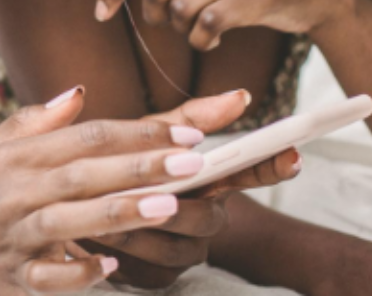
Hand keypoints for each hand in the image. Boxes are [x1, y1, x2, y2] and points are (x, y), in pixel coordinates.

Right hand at [0, 86, 213, 294]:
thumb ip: (34, 121)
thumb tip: (80, 92)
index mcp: (15, 158)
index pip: (85, 137)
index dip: (137, 132)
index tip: (187, 132)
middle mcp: (14, 193)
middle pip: (83, 174)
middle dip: (141, 166)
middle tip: (194, 161)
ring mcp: (14, 237)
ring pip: (70, 221)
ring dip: (120, 213)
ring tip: (170, 206)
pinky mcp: (13, 278)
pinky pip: (49, 278)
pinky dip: (78, 273)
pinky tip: (112, 268)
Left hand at [85, 90, 302, 288]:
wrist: (79, 207)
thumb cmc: (119, 165)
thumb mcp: (147, 139)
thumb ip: (187, 121)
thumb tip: (241, 95)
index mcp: (207, 183)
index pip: (250, 173)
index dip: (273, 166)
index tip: (293, 154)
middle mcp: (205, 221)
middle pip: (206, 220)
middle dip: (174, 207)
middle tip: (143, 193)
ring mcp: (183, 254)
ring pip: (171, 250)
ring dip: (137, 229)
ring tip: (102, 212)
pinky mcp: (154, 279)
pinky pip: (142, 273)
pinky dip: (116, 255)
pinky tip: (89, 238)